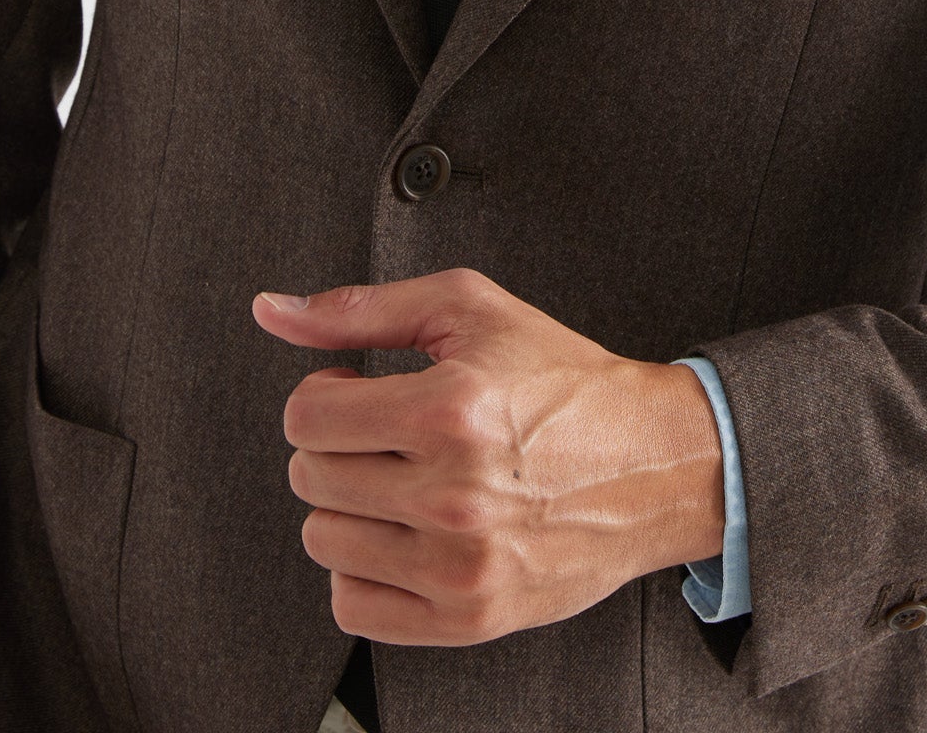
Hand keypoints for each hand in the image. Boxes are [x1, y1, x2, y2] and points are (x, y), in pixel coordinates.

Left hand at [251, 269, 723, 645]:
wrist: (652, 462)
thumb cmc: (563, 380)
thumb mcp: (468, 311)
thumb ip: (360, 309)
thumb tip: (273, 312)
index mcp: (450, 410)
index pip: (307, 418)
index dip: (322, 395)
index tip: (353, 391)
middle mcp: (453, 494)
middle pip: (311, 477)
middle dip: (337, 445)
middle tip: (384, 431)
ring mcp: (459, 565)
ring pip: (325, 541)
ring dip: (349, 505)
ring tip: (399, 479)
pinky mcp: (468, 617)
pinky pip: (353, 607)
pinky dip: (363, 570)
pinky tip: (403, 532)